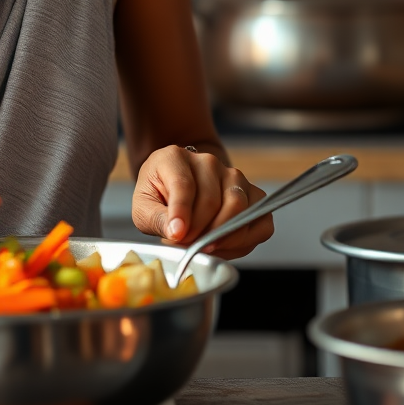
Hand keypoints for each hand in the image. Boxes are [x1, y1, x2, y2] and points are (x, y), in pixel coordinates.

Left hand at [131, 145, 272, 259]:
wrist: (174, 189)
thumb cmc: (158, 196)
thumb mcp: (143, 207)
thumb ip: (156, 219)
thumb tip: (177, 232)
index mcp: (174, 158)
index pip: (183, 185)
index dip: (182, 213)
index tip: (177, 234)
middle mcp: (208, 162)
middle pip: (212, 199)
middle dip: (200, 231)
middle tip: (187, 245)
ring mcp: (234, 176)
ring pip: (239, 207)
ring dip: (222, 235)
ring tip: (203, 246)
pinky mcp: (253, 194)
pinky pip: (259, 220)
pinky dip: (244, 240)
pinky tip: (224, 245)